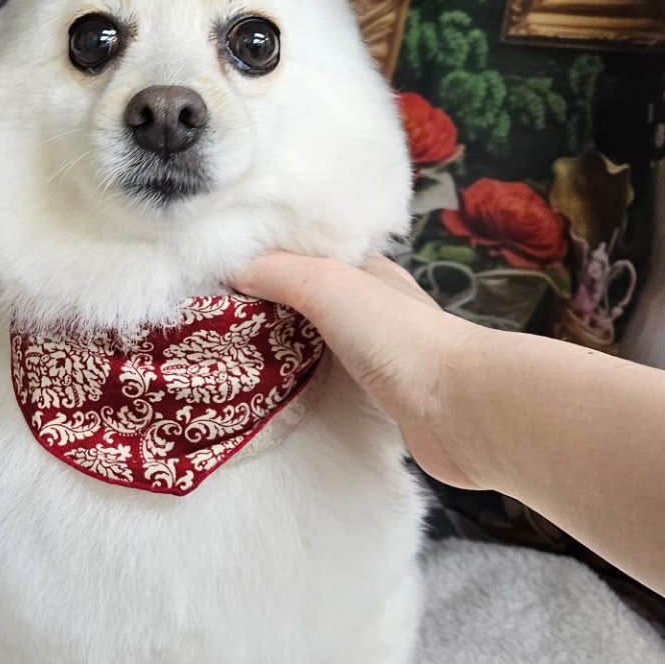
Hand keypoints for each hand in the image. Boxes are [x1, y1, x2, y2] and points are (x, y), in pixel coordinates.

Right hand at [235, 252, 487, 488]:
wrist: (456, 408)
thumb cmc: (396, 336)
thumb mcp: (328, 284)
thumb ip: (278, 271)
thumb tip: (230, 269)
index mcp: (365, 271)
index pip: (304, 255)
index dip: (262, 259)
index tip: (212, 273)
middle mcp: (370, 309)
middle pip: (305, 301)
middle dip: (263, 307)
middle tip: (208, 319)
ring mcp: (375, 355)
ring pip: (314, 344)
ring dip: (279, 349)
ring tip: (227, 355)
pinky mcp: (376, 398)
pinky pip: (325, 384)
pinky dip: (299, 385)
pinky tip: (270, 393)